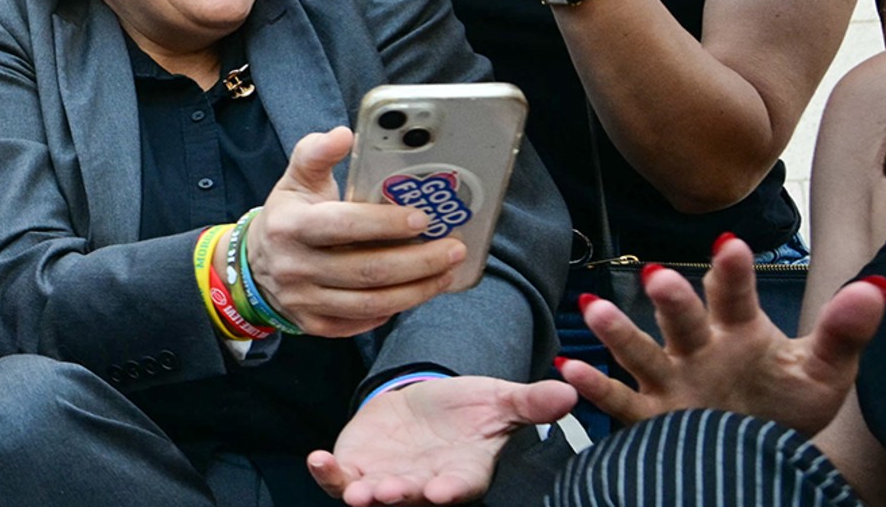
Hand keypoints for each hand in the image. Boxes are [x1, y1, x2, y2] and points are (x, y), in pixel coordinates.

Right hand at [245, 129, 464, 337]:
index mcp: (291, 225)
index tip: (422, 218)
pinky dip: (392, 311)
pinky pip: (361, 323)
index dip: (385, 224)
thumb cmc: (288, 215)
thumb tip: (343, 134)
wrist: (254, 265)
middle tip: (452, 249)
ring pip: (371, 303)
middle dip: (419, 262)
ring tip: (446, 273)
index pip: (344, 226)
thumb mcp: (296, 178)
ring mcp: (304, 301)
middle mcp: (295, 267)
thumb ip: (316, 153)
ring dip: (416, 291)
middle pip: (368, 271)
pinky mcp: (313, 325)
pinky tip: (415, 294)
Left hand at [308, 376, 576, 504]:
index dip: (450, 489)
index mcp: (463, 471)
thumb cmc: (468, 410)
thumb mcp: (499, 400)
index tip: (441, 491)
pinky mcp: (357, 469)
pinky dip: (327, 474)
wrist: (424, 408)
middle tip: (388, 494)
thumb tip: (570, 390)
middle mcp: (425, 483)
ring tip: (356, 494)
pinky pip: (339, 479)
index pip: (460, 485)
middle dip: (402, 495)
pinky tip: (316, 460)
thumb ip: (529, 402)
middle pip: (413, 495)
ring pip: (374, 496)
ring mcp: (389, 480)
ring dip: (364, 495)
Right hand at [560, 236, 885, 434]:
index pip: (734, 295)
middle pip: (683, 320)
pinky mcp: (652, 415)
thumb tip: (878, 286)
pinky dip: (594, 386)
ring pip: (641, 351)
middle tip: (658, 277)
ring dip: (618, 331)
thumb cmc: (785, 404)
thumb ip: (844, 331)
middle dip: (671, 301)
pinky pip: (620, 400)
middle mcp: (698, 348)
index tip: (731, 245)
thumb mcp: (822, 371)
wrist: (756, 453)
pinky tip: (570, 369)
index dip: (732, 273)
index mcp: (738, 329)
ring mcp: (671, 379)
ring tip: (595, 308)